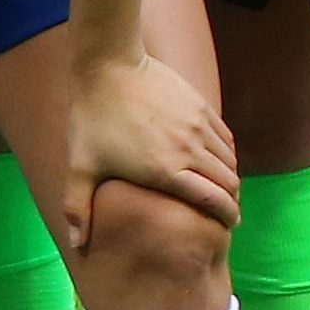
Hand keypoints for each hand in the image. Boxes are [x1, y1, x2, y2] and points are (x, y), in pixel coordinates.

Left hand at [53, 48, 243, 246]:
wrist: (109, 66)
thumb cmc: (93, 118)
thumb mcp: (81, 165)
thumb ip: (79, 206)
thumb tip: (78, 244)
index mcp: (166, 170)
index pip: (214, 201)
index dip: (227, 217)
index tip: (228, 225)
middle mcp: (191, 151)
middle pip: (229, 184)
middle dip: (231, 201)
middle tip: (226, 210)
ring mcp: (199, 127)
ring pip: (230, 161)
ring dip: (230, 177)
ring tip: (221, 187)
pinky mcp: (201, 107)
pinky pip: (226, 138)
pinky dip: (227, 153)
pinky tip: (216, 159)